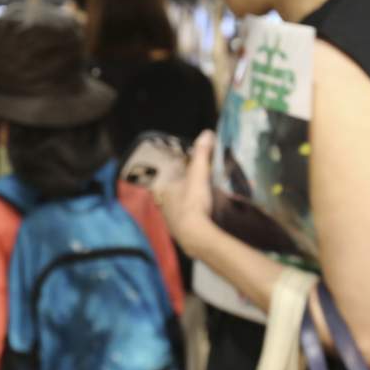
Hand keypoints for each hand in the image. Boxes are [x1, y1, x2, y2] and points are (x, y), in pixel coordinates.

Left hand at [157, 130, 215, 251]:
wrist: (195, 236)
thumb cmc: (193, 202)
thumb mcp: (199, 174)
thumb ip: (202, 154)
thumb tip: (206, 133)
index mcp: (163, 190)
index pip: (166, 177)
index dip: (174, 172)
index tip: (184, 169)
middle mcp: (163, 205)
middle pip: (171, 193)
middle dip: (180, 188)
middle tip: (193, 184)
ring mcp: (170, 221)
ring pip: (176, 208)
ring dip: (185, 203)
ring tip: (198, 199)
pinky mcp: (179, 233)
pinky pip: (183, 221)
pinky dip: (190, 217)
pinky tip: (199, 217)